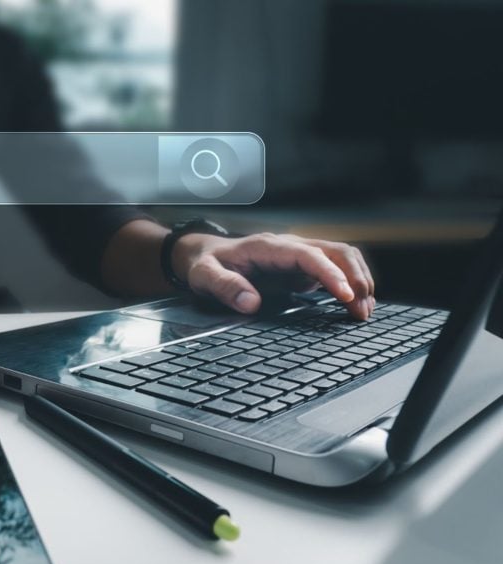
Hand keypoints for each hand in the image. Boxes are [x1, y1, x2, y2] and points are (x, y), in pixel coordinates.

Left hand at [172, 232, 374, 319]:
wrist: (205, 255)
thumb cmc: (206, 264)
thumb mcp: (206, 276)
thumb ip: (226, 287)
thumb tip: (251, 303)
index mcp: (268, 247)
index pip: (309, 256)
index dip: (331, 274)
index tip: (346, 295)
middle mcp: (289, 246)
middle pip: (336, 252)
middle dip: (355, 278)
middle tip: (361, 311)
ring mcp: (298, 255)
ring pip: (341, 257)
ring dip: (358, 279)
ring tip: (364, 310)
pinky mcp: (302, 267)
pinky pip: (334, 268)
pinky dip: (350, 283)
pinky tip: (355, 303)